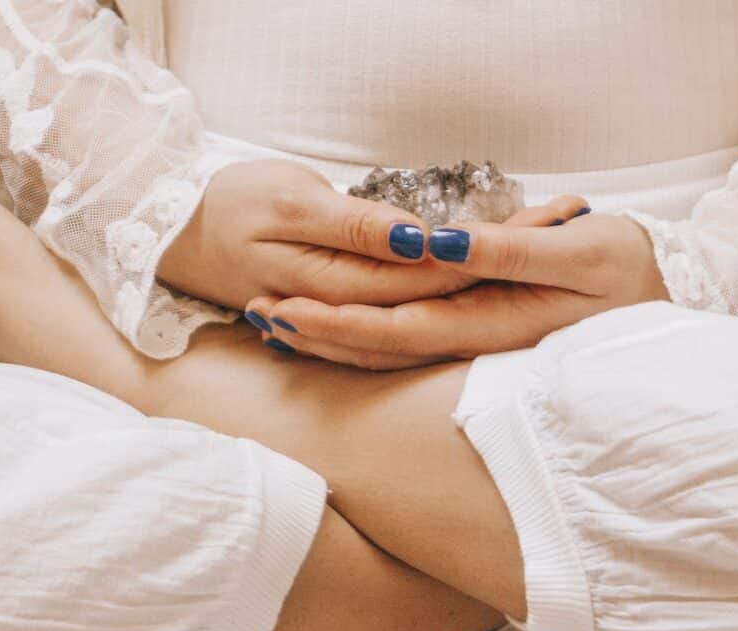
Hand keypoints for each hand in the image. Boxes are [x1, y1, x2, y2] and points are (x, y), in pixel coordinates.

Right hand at [157, 159, 587, 310]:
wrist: (169, 235)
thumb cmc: (227, 204)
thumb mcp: (291, 202)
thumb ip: (358, 228)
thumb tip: (422, 242)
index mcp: (334, 283)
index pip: (431, 274)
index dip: (490, 249)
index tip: (546, 223)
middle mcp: (346, 313)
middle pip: (440, 297)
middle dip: (505, 265)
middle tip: (568, 228)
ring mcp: (341, 320)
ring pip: (425, 315)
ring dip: (484, 286)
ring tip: (544, 249)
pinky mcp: (336, 316)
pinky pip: (399, 322)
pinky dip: (446, 303)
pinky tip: (482, 289)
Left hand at [243, 212, 667, 368]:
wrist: (666, 305)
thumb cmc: (626, 271)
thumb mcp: (578, 252)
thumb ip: (507, 252)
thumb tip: (438, 249)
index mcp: (492, 325)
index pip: (396, 332)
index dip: (337, 324)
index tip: (285, 310)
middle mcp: (474, 345)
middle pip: (379, 349)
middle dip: (316, 336)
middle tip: (256, 314)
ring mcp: (474, 346)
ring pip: (388, 352)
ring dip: (330, 339)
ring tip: (273, 322)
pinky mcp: (477, 336)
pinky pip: (408, 343)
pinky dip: (362, 337)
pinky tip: (328, 326)